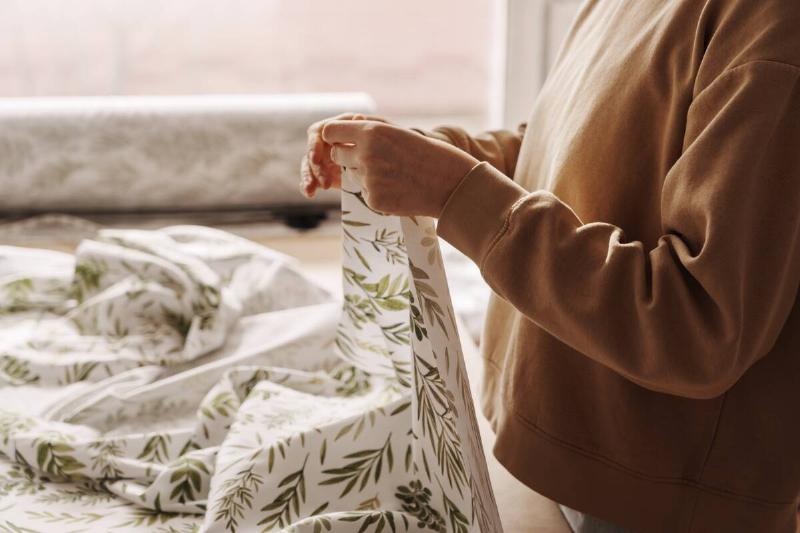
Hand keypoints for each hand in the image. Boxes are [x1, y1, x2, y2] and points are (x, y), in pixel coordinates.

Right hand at [300, 113, 389, 197]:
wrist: (390, 161)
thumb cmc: (384, 142)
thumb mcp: (377, 133)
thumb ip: (365, 128)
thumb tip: (358, 116)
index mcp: (337, 128)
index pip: (319, 133)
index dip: (314, 145)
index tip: (317, 159)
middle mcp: (328, 142)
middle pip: (313, 151)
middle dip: (316, 167)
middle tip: (325, 182)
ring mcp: (325, 158)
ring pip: (309, 166)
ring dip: (310, 177)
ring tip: (312, 190)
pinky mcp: (325, 173)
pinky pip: (312, 178)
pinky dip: (309, 185)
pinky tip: (309, 193)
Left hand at [321, 120, 478, 216]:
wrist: (453, 184)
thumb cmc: (431, 154)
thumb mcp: (400, 133)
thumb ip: (372, 132)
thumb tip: (348, 126)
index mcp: (371, 132)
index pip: (330, 131)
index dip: (336, 136)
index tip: (343, 140)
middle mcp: (365, 154)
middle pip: (336, 155)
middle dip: (348, 156)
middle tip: (373, 159)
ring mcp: (368, 179)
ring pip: (351, 175)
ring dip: (364, 175)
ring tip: (394, 175)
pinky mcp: (373, 200)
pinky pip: (364, 194)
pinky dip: (377, 192)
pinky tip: (399, 189)